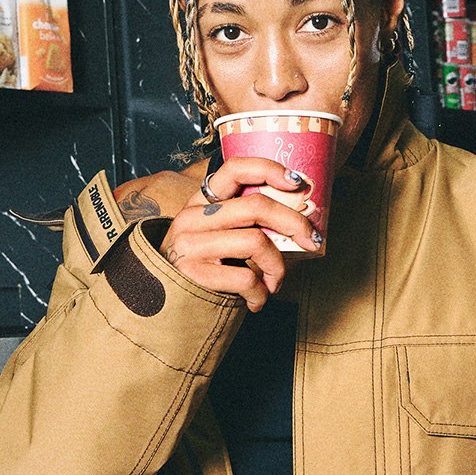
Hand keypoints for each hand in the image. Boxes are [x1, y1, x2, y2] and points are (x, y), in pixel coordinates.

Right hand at [159, 152, 319, 310]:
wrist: (163, 305)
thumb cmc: (204, 269)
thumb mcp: (217, 236)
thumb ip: (247, 224)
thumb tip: (300, 221)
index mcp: (202, 201)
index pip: (235, 169)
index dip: (269, 169)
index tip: (297, 182)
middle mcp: (193, 217)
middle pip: (257, 206)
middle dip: (294, 223)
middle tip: (312, 241)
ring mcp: (191, 245)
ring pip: (257, 242)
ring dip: (278, 267)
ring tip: (275, 282)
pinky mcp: (193, 274)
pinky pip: (246, 278)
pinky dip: (261, 294)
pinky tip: (257, 300)